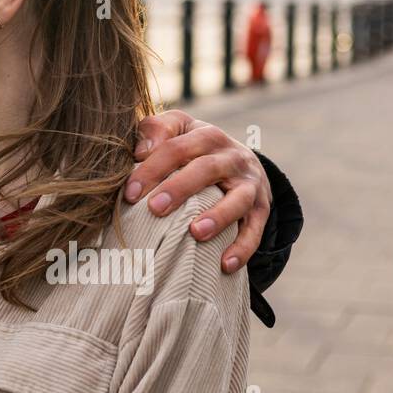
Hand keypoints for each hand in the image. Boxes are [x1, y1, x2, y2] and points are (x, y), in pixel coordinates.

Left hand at [123, 109, 271, 274]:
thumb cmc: (194, 147)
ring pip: (238, 198)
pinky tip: (225, 264)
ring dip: (219, 217)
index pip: (176, 148)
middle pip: (206, 169)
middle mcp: (231, 156)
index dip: (152, 169)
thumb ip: (155, 129)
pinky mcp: (262, 208)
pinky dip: (243, 247)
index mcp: (205, 135)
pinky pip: (256, 228)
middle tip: (155, 208)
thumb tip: (141, 150)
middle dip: (180, 188)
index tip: (130, 193)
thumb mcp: (177, 128)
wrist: (240, 159)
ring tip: (196, 233)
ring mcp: (250, 183)